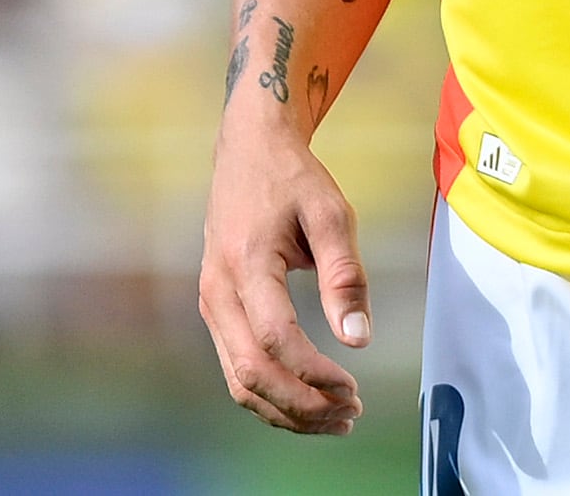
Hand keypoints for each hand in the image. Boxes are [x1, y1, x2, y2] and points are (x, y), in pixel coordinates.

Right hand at [197, 102, 371, 434]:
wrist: (248, 151)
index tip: (353, 387)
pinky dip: (270, 395)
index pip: (276, 339)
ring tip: (335, 418)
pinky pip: (236, 369)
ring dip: (286, 410)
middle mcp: (218, 292)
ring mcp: (211, 304)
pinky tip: (307, 400)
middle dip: (302, 405)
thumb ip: (344, 276)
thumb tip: (358, 339)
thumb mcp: (331, 213)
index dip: (315, 373)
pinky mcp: (216, 310)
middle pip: (251, 374)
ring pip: (239, 382)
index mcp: (246, 264)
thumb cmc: (292, 179)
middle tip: (350, 413)